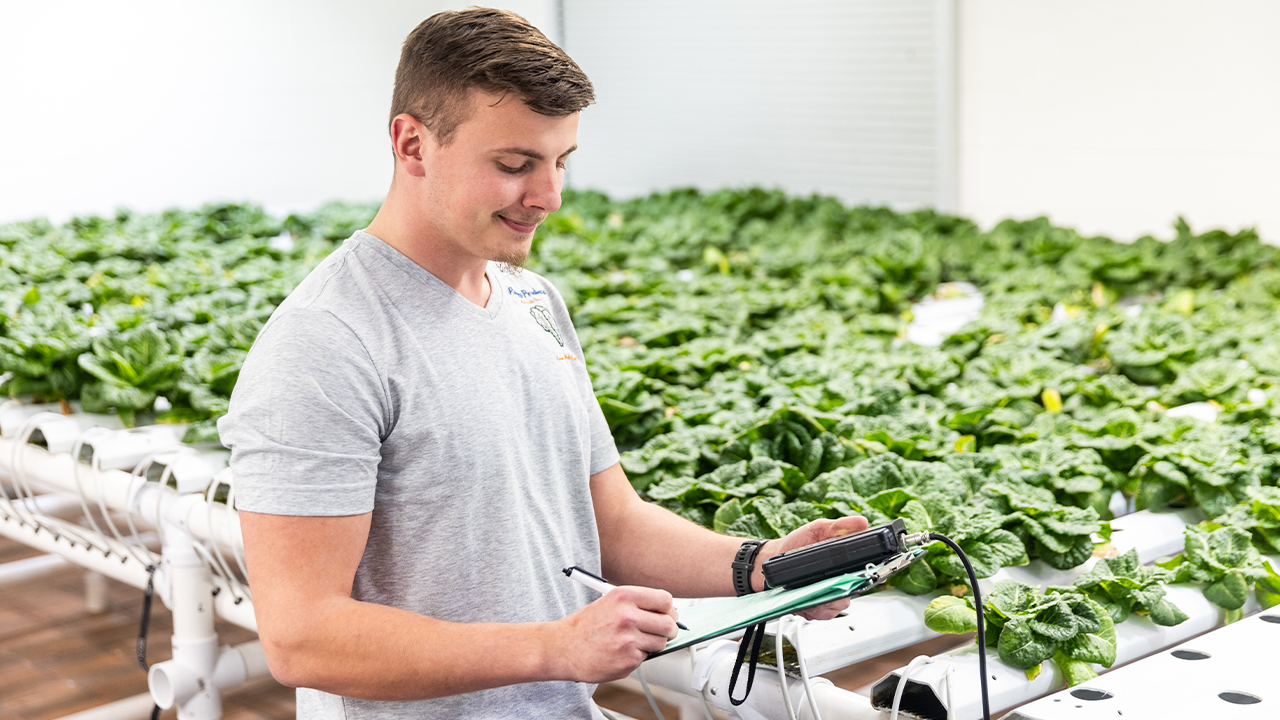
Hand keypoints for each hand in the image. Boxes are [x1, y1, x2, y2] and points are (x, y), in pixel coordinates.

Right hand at [552, 586, 680, 682]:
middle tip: (662, 631)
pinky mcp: (628, 661)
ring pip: (661, 643)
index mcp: (623, 596)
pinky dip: (637, 657)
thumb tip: (666, 612)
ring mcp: (628, 640)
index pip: (665, 600)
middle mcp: (627, 616)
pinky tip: (620, 652)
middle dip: (669, 629)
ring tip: (632, 642)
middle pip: (669, 624)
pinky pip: (646, 658)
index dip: (669, 609)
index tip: (667, 614)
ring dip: (652, 644)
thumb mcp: (609, 602)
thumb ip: (637, 605)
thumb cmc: (585, 626)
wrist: (562, 648)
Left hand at [754, 515, 869, 620]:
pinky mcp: (817, 610)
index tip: (854, 573)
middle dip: (841, 587)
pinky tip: (807, 598)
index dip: (864, 574)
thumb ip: (840, 526)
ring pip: (838, 605)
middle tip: (827, 579)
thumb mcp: (818, 529)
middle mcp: (840, 582)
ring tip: (812, 587)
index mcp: (845, 564)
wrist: (772, 559)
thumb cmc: (797, 543)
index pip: (865, 573)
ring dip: (827, 598)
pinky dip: (815, 608)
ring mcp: (830, 597)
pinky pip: (824, 614)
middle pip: (852, 591)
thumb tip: (862, 522)